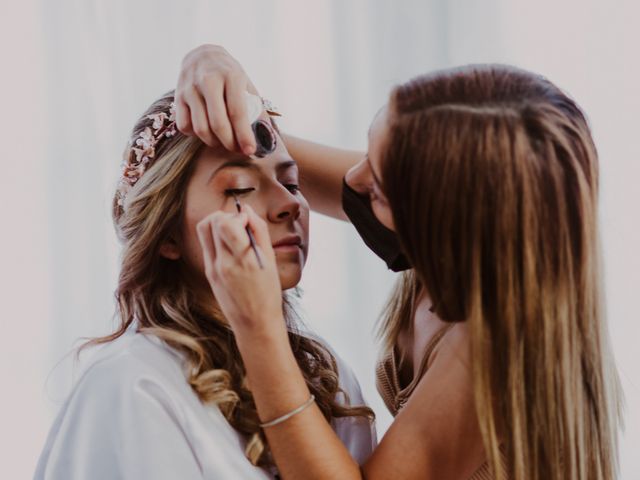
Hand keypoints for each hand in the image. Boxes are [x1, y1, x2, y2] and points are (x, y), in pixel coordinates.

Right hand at [176, 44, 258, 154]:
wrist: (202, 55)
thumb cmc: (230, 75)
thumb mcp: (246, 84)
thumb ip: (256, 108)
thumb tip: (266, 137)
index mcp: (231, 76)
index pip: (237, 112)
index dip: (244, 135)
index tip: (250, 151)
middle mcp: (208, 80)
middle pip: (218, 123)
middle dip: (229, 143)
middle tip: (237, 150)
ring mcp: (190, 88)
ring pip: (200, 128)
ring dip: (214, 142)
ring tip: (223, 143)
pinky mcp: (178, 96)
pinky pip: (185, 126)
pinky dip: (196, 135)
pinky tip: (206, 131)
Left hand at [196, 205, 285, 337]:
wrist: (255, 324)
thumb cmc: (268, 293)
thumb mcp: (270, 261)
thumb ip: (259, 231)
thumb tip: (247, 209)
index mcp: (243, 260)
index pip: (226, 223)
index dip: (237, 215)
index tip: (248, 221)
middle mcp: (224, 263)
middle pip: (211, 223)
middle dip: (225, 216)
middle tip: (239, 224)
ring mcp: (213, 269)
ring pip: (205, 231)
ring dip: (217, 224)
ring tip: (233, 233)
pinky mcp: (209, 274)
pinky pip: (207, 245)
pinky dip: (217, 239)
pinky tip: (230, 247)